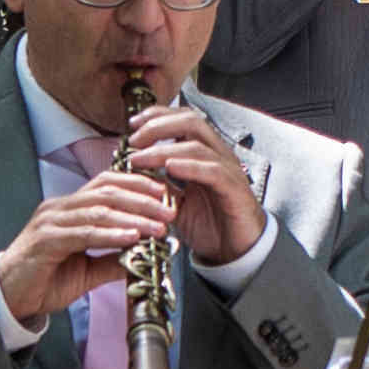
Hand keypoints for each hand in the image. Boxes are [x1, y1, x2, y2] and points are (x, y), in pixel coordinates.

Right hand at [0, 166, 179, 332]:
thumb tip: (143, 256)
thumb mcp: (86, 270)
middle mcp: (59, 208)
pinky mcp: (46, 240)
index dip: (138, 185)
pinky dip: (111, 234)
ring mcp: (51, 222)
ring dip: (132, 217)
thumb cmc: (44, 280)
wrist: (7, 297)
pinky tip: (132, 237)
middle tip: (170, 210)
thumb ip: (112, 260)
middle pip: (107, 191)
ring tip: (158, 226)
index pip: (107, 184)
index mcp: (69, 208)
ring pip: (98, 210)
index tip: (166, 196)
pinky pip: (84, 233)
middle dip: (142, 200)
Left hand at [113, 103, 265, 270]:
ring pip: (197, 146)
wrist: (236, 252)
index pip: (183, 119)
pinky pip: (213, 171)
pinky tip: (170, 168)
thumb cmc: (210, 225)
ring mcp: (228, 170)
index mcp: (205, 154)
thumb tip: (134, 171)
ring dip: (164, 149)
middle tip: (134, 140)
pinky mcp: (235, 189)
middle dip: (158, 126)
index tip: (132, 124)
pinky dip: (190, 167)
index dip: (158, 116)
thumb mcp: (176, 203)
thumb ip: (159, 185)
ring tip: (140, 158)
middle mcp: (218, 156)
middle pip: (191, 122)